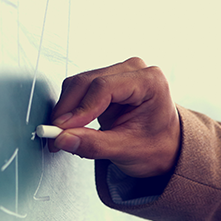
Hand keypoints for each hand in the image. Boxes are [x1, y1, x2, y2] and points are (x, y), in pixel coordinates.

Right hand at [48, 57, 181, 177]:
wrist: (164, 145)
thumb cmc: (156, 145)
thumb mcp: (128, 150)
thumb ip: (94, 145)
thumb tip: (63, 139)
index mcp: (150, 81)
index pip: (104, 87)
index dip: (80, 109)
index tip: (63, 129)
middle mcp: (133, 71)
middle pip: (86, 82)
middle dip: (67, 111)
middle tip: (56, 136)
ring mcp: (117, 73)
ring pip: (77, 85)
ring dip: (65, 110)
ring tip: (64, 135)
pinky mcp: (104, 81)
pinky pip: (77, 90)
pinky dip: (69, 109)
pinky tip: (71, 126)